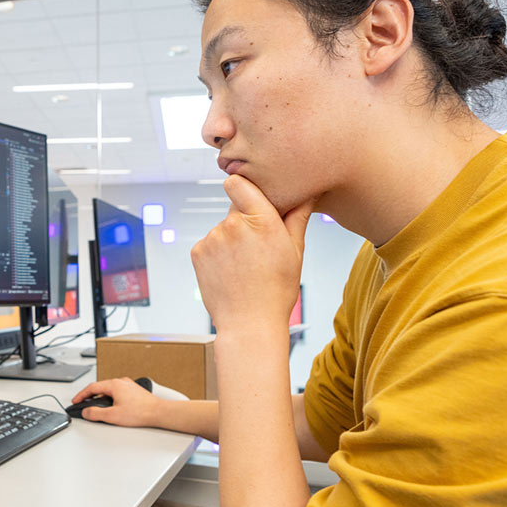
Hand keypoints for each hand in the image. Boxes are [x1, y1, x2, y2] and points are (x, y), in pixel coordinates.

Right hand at [69, 377, 160, 425]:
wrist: (158, 412)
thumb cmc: (140, 412)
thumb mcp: (113, 416)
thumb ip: (96, 414)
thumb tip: (86, 412)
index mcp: (114, 385)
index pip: (92, 387)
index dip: (81, 395)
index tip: (75, 401)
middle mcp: (121, 382)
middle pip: (100, 387)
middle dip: (89, 396)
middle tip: (82, 404)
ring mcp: (128, 385)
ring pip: (108, 389)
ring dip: (100, 397)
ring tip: (95, 407)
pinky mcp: (133, 391)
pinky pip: (117, 392)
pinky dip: (109, 398)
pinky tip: (111, 406)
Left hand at [191, 175, 313, 334]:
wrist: (249, 324)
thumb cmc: (277, 290)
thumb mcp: (295, 251)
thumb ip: (298, 215)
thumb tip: (308, 191)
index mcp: (260, 219)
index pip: (239, 182)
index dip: (244, 187)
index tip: (252, 196)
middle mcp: (232, 224)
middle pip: (236, 208)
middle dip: (246, 221)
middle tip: (258, 249)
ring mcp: (212, 238)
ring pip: (223, 228)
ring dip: (232, 240)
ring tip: (245, 266)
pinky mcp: (198, 252)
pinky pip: (210, 244)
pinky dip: (218, 254)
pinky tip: (231, 273)